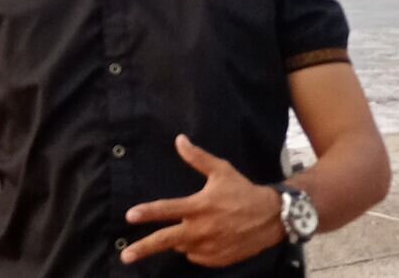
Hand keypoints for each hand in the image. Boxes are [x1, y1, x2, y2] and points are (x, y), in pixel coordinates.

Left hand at [121, 134, 285, 267]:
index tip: (129, 216)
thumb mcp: (221, 170)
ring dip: (179, 240)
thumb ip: (197, 157)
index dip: (147, 212)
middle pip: (166, 241)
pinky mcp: (218, 259)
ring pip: (181, 247)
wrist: (273, 218)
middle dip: (143, 249)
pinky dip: (195, 249)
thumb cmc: (243, 191)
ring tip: (195, 226)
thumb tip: (179, 139)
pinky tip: (206, 237)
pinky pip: (196, 256)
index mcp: (199, 207)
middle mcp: (201, 230)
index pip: (167, 210)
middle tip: (125, 256)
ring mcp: (209, 247)